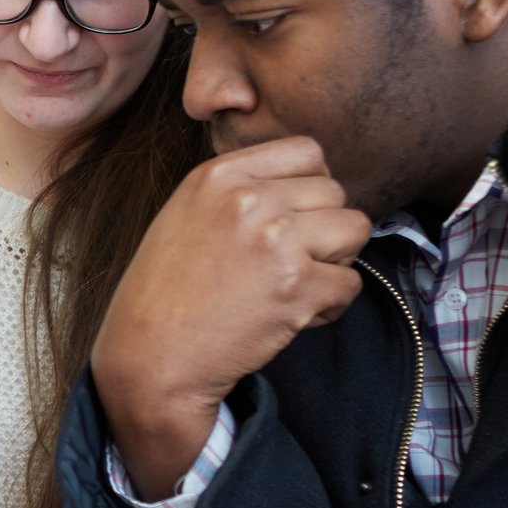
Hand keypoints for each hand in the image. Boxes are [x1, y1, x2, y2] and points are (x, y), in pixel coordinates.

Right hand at [90, 136, 368, 495]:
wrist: (152, 356)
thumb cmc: (167, 292)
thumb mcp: (188, 214)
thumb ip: (241, 190)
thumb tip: (309, 185)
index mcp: (219, 174)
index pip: (307, 151)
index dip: (310, 187)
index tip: (292, 218)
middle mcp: (249, 198)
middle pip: (335, 191)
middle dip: (323, 227)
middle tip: (290, 262)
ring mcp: (276, 240)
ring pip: (355, 228)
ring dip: (337, 260)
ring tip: (299, 283)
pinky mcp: (297, 287)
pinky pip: (351, 283)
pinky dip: (330, 305)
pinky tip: (293, 315)